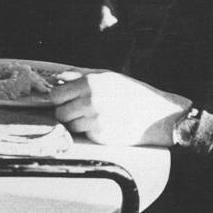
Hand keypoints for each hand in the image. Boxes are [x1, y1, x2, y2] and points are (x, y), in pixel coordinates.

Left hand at [51, 71, 190, 145]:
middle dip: (65, 112)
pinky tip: (103, 125)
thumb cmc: (130, 92)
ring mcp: (97, 121)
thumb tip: (57, 78)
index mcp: (89, 83)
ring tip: (92, 117)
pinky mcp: (104, 137)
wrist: (157, 114)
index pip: (55, 95)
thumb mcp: (106, 75)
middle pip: (60, 113)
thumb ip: (79, 75)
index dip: (58, 98)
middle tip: (77, 110)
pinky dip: (90, 131)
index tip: (64, 99)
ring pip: (71, 126)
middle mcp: (91, 102)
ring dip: (77, 123)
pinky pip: (85, 135)